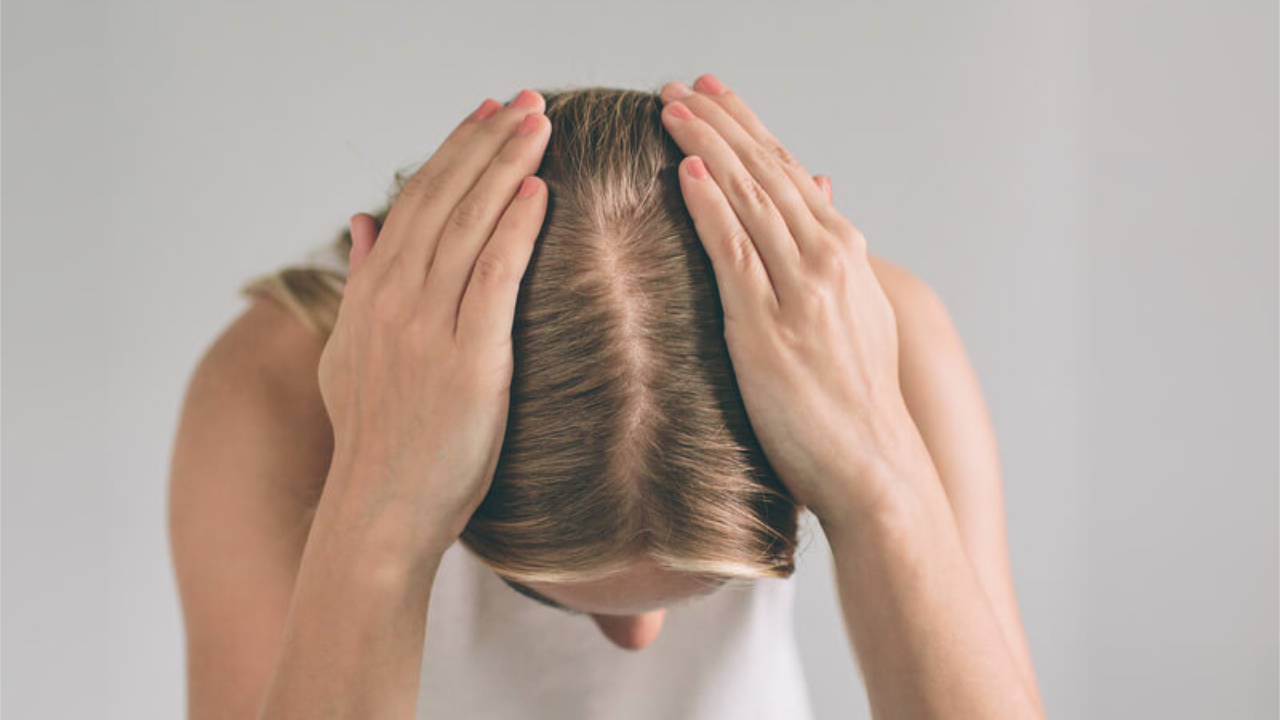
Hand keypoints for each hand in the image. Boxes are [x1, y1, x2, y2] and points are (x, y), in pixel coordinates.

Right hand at [317, 90, 550, 556]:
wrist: (379, 510)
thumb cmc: (374, 439)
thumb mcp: (347, 354)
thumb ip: (358, 283)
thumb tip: (363, 222)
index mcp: (369, 295)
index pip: (415, 202)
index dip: (453, 151)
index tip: (484, 114)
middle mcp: (393, 300)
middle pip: (445, 199)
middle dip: (487, 142)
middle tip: (525, 102)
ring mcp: (427, 327)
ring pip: (469, 226)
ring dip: (507, 167)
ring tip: (539, 125)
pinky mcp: (468, 360)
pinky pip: (494, 277)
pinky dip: (516, 229)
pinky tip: (539, 192)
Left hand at [657, 74, 914, 525]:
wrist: (875, 467)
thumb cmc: (855, 401)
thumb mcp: (857, 316)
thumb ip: (835, 255)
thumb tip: (821, 194)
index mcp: (843, 254)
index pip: (788, 171)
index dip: (746, 129)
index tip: (710, 95)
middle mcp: (826, 260)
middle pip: (766, 172)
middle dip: (720, 122)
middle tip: (677, 87)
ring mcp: (800, 292)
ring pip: (750, 199)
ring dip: (707, 148)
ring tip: (669, 110)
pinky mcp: (768, 329)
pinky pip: (735, 253)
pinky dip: (710, 208)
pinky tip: (685, 173)